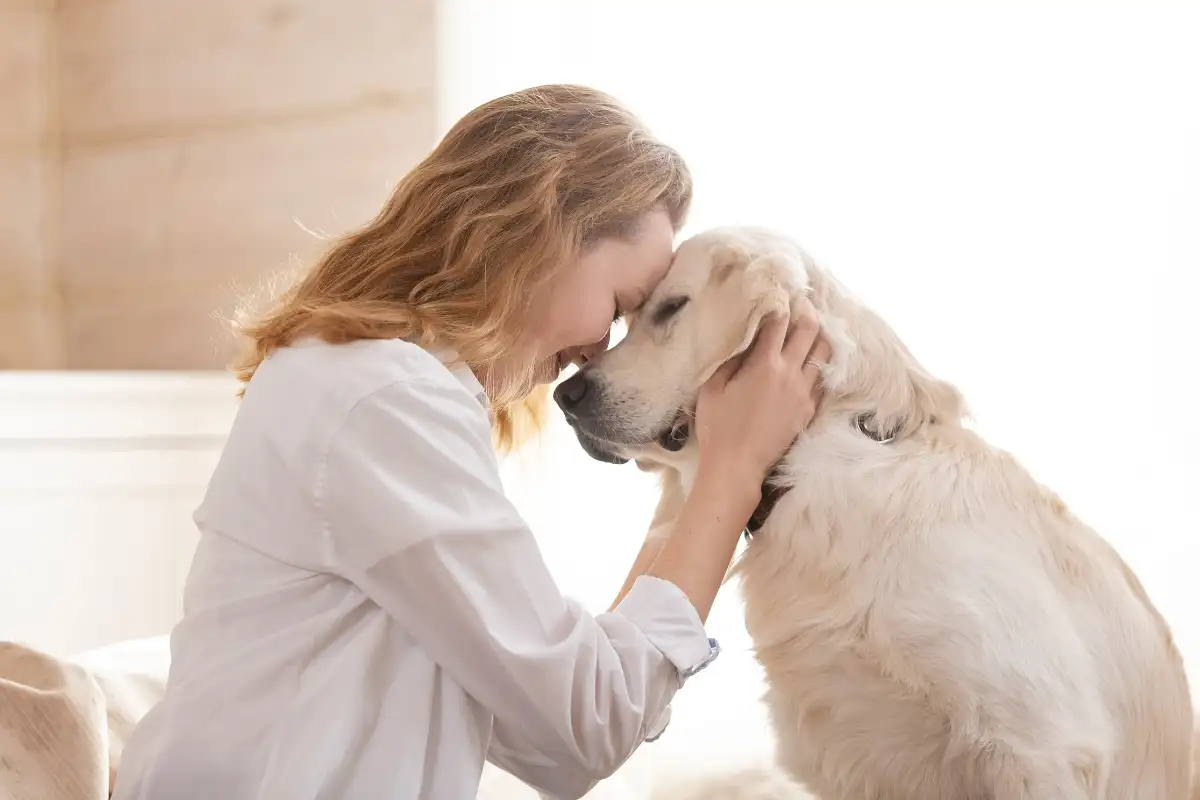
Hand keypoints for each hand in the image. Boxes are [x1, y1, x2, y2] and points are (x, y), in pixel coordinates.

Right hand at [694, 299, 829, 485]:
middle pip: (809, 331)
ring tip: (811, 327)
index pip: (779, 322)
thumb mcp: (712, 387)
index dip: (780, 303)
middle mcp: (790, 374)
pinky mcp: (809, 411)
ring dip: (818, 336)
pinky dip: (820, 363)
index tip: (778, 293)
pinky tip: (814, 359)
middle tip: (801, 302)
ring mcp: (804, 393)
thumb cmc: (718, 427)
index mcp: (764, 365)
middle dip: (806, 312)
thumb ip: (729, 358)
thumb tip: (742, 337)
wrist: (737, 467)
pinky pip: (823, 379)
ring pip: (823, 353)